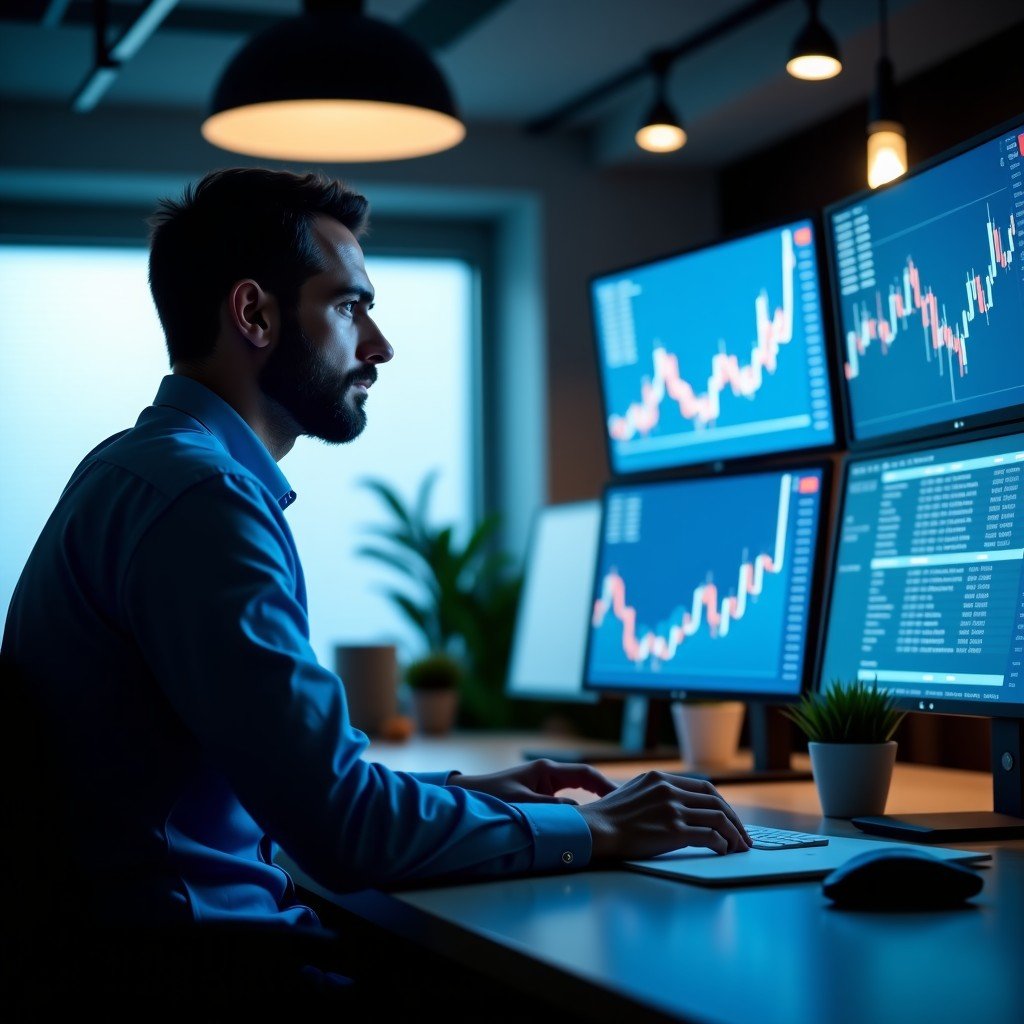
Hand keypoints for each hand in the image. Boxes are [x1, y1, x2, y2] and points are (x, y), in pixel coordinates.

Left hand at [447, 759, 617, 804]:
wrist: (468, 795)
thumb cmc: (491, 797)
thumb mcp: (523, 804)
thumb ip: (550, 808)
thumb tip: (578, 813)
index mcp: (546, 770)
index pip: (585, 774)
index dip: (605, 784)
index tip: (621, 798)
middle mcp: (548, 773)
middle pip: (585, 780)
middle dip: (603, 792)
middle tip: (623, 809)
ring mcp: (544, 782)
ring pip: (576, 790)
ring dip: (591, 800)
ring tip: (610, 815)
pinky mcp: (538, 792)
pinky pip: (565, 798)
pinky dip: (577, 806)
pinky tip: (584, 820)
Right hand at [577, 771, 751, 858]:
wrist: (594, 830)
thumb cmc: (608, 817)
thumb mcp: (632, 791)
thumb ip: (655, 793)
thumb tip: (675, 804)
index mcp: (660, 778)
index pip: (704, 787)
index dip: (722, 804)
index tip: (729, 817)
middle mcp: (669, 790)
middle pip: (716, 801)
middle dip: (735, 819)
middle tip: (743, 836)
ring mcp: (672, 809)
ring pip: (718, 818)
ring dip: (734, 834)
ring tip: (738, 847)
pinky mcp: (673, 831)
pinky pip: (710, 836)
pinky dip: (722, 844)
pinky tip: (722, 851)